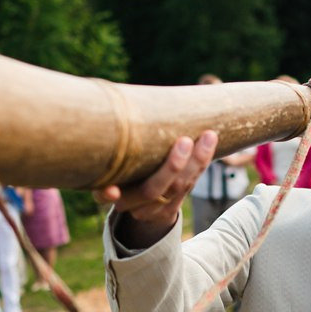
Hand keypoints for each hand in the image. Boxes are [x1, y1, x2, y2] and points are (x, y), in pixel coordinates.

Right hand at [94, 132, 217, 248]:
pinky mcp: (170, 209)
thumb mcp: (112, 162)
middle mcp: (128, 205)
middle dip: (172, 167)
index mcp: (106, 192)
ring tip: (208, 137)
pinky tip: (210, 145)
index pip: (102, 195)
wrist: (137, 202)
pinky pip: (189, 187)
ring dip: (196, 161)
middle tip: (185, 141)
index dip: (106, 194)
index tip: (112, 191)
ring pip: (177, 189)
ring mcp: (151, 210)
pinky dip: (200, 165)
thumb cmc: (121, 166)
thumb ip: (112, 147)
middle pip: (152, 191)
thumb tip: (101, 101)